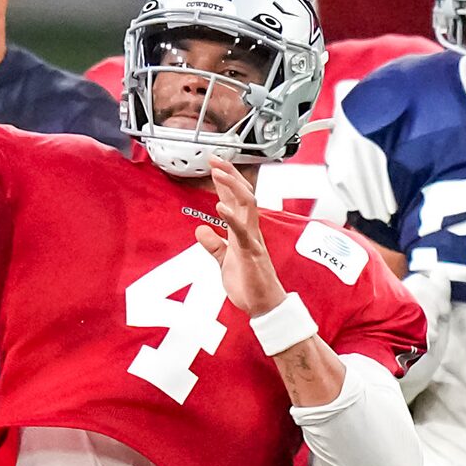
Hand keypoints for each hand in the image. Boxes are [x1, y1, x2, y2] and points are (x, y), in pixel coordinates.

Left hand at [193, 160, 286, 320]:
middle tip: (215, 158)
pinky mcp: (251, 253)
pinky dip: (231, 218)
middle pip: (243, 194)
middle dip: (230, 175)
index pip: (235, 200)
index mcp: (244, 231)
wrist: (264, 307)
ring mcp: (252, 240)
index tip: (214, 164)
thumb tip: (201, 230)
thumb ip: (214, 245)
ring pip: (247, 205)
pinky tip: (220, 207)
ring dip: (232, 187)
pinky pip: (241, 231)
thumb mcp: (224, 262)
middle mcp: (250, 230)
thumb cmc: (249, 285)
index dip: (225, 181)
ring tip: (219, 172)